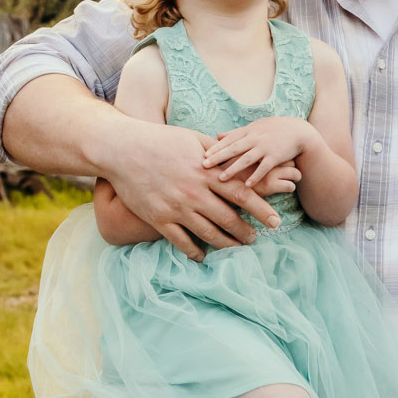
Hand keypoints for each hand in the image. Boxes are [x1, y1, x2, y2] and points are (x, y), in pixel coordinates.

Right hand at [100, 117, 282, 257]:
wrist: (122, 149)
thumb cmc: (159, 141)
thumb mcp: (192, 140)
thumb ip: (217, 152)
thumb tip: (239, 158)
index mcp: (206, 172)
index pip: (242, 193)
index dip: (261, 209)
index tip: (275, 221)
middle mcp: (194, 193)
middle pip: (228, 219)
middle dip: (246, 232)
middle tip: (256, 239)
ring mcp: (176, 208)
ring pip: (208, 234)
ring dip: (226, 244)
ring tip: (236, 248)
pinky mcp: (158, 219)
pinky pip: (181, 242)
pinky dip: (194, 252)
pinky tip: (203, 257)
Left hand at [202, 117, 312, 194]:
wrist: (298, 131)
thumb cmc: (274, 129)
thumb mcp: (254, 127)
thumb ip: (236, 133)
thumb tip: (217, 135)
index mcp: (248, 132)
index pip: (228, 140)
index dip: (215, 148)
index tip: (202, 155)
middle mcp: (255, 138)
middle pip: (233, 148)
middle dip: (218, 157)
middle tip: (204, 165)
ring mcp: (265, 147)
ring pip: (246, 159)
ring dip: (234, 168)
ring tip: (222, 178)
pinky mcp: (276, 157)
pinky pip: (264, 168)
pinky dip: (256, 176)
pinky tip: (247, 184)